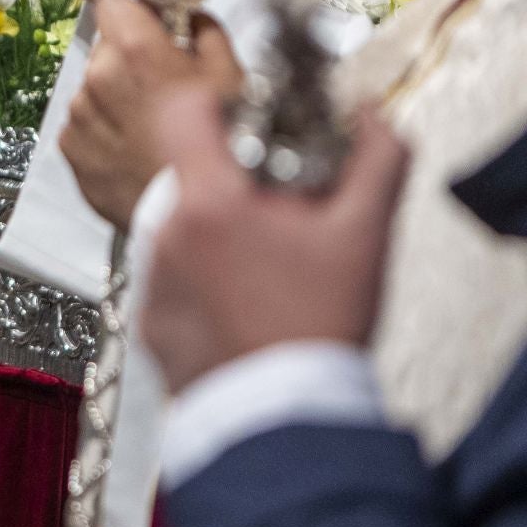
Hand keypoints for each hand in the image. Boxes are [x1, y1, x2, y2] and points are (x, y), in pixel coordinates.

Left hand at [60, 0, 241, 228]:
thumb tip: (192, 18)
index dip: (135, 13)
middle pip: (106, 48)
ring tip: (150, 127)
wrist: (197, 216)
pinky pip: (84, 124)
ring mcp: (79, 114)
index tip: (152, 27)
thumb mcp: (232, 78)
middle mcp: (98, 77)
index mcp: (135, 50)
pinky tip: (133, 149)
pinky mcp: (69, 148)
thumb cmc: (223, 145)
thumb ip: (206, 34)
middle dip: (130, 60)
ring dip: (115, 98)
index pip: (114, 3)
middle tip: (163, 88)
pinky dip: (104, 131)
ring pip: (94, 88)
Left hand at [141, 87, 409, 394]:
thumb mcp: (366, 236)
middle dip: (237, 185)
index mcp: (210, 204)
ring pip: (185, 232)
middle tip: (284, 215)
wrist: (287, 424)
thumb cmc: (323, 327)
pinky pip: (175, 282)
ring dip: (222, 238)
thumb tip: (373, 115)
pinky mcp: (148, 325)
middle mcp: (166, 238)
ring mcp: (151, 284)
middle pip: (192, 179)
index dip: (214, 103)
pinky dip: (207, 285)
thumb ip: (378, 160)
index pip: (181, 112)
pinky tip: (249, 310)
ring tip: (273, 272)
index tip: (250, 123)